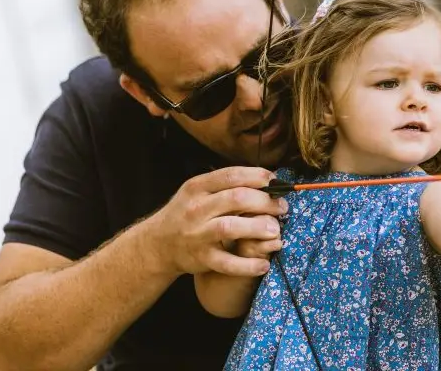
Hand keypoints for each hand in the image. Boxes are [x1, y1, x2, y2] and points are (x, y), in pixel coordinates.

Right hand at [147, 166, 287, 277]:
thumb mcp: (199, 192)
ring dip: (258, 228)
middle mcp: (196, 208)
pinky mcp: (202, 258)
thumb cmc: (187, 213)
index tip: (275, 182)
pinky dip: (248, 265)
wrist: (159, 244)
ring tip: (276, 231)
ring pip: (231, 227)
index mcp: (197, 187)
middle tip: (282, 208)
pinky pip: (228, 263)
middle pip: (236, 198)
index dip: (258, 177)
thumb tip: (267, 180)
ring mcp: (198, 234)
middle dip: (265, 202)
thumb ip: (227, 185)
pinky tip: (264, 264)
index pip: (232, 175)